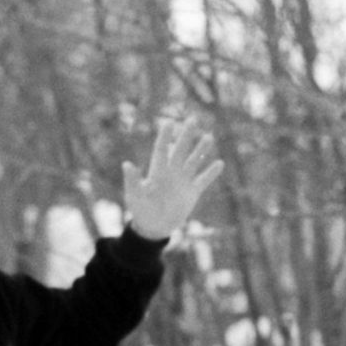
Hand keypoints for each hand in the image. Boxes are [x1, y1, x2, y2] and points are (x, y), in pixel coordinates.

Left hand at [124, 117, 224, 239]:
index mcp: (157, 171)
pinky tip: (219, 163)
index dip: (165, 136)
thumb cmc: (140, 210)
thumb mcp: (134, 195)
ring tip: (209, 137)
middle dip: (187, 135)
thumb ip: (132, 180)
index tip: (169, 122)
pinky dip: (211, 172)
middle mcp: (171, 172)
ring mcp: (183, 181)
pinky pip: (203, 179)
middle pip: (180, 150)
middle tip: (193, 119)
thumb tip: (126, 164)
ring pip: (193, 161)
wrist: (154, 226)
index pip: (162, 149)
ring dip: (201, 150)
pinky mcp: (192, 192)